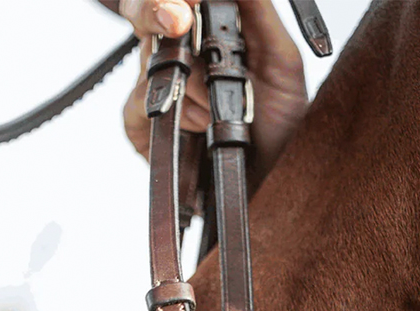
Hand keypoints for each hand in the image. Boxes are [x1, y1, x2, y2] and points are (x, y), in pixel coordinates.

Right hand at [119, 0, 307, 178]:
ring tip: (216, 105)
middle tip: (178, 19)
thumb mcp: (282, 63)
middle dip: (156, 8)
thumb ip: (259, 12)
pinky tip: (199, 125)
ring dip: (188, 80)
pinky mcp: (140, 123)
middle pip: (145, 11)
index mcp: (206, 31)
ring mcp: (154, 86)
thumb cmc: (275, 128)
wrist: (266, 184)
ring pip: (148, 58)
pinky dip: (172, 112)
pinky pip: (136, 104)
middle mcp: (177, 53)